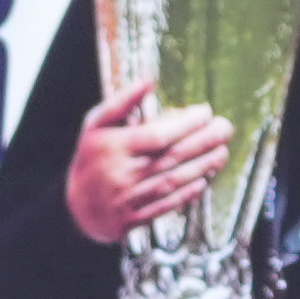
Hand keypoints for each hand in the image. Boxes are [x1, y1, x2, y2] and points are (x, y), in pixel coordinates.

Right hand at [60, 86, 229, 244]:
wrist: (74, 208)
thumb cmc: (89, 159)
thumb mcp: (95, 125)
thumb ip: (122, 102)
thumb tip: (149, 80)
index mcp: (114, 147)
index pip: (157, 135)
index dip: (185, 124)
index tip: (205, 112)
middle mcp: (123, 173)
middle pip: (171, 156)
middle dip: (203, 141)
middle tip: (225, 128)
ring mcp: (129, 198)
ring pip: (173, 181)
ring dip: (202, 166)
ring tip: (222, 151)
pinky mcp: (135, 218)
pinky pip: (166, 205)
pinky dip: (188, 193)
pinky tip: (205, 180)